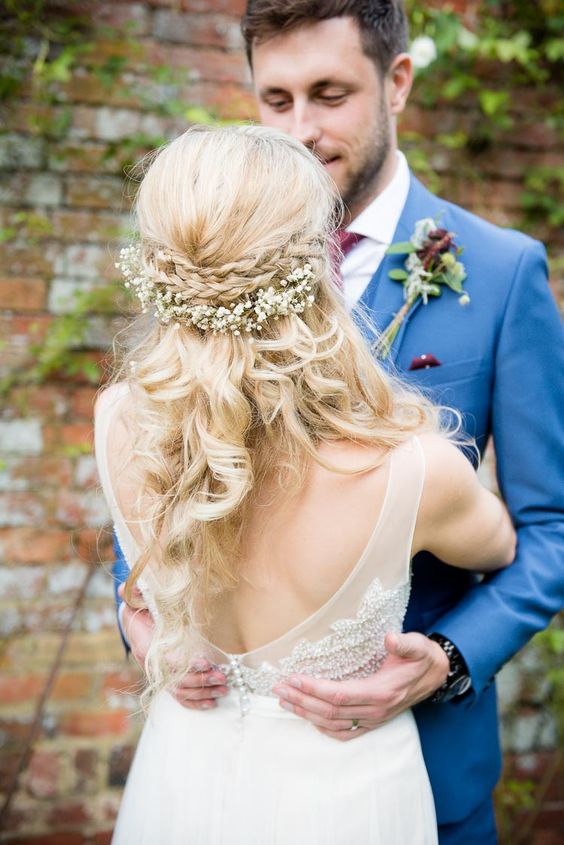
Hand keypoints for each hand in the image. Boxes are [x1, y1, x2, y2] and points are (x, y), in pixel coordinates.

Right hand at [118, 584, 228, 709]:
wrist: (134, 622)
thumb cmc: (139, 609)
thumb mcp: (134, 598)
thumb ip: (134, 593)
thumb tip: (126, 589)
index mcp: (145, 647)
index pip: (167, 661)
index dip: (186, 664)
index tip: (206, 661)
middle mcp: (152, 666)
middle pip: (177, 682)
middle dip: (202, 681)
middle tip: (223, 677)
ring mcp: (160, 676)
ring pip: (181, 693)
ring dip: (204, 692)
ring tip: (224, 688)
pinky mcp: (167, 680)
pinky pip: (180, 698)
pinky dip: (196, 702)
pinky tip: (212, 701)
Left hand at [272, 632, 449, 740]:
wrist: (437, 674)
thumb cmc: (422, 657)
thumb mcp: (418, 645)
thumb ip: (405, 643)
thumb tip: (390, 639)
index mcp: (382, 691)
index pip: (339, 695)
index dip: (314, 689)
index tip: (294, 678)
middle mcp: (376, 710)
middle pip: (330, 711)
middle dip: (302, 700)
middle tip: (278, 688)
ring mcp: (374, 718)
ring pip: (333, 723)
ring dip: (307, 713)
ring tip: (284, 700)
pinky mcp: (373, 721)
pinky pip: (345, 732)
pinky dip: (324, 728)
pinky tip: (309, 718)